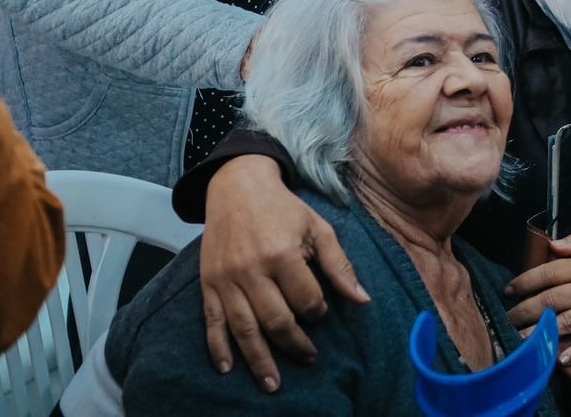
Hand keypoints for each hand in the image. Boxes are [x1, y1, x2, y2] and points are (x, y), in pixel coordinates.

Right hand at [200, 155, 368, 391]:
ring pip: (244, 329)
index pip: (306, 299)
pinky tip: (228, 368)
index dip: (318, 312)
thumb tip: (362, 300)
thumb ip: (340, 265)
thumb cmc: (283, 208)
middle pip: (276, 320)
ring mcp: (227, 279)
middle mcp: (252, 270)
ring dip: (259, 360)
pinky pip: (212, 322)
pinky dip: (218, 348)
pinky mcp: (208, 283)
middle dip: (295, 344)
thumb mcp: (318, 228)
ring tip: (273, 383)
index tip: (321, 312)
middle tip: (309, 357)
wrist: (236, 186)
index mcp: (283, 254)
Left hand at [503, 232, 570, 364]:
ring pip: (568, 321)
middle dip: (525, 310)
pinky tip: (561, 358)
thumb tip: (552, 245)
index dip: (526, 282)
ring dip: (543, 330)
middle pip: (553, 299)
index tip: (509, 290)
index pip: (549, 273)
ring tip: (521, 338)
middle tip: (507, 319)